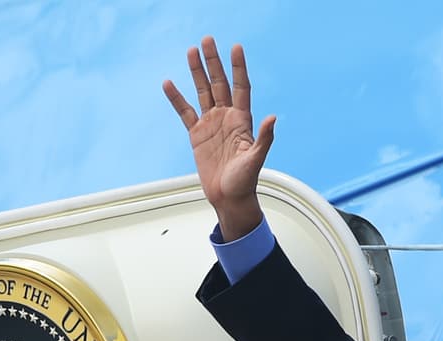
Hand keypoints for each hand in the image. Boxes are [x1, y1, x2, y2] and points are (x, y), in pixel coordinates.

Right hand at [163, 36, 275, 239]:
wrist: (229, 198)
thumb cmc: (245, 182)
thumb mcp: (256, 159)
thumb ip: (264, 138)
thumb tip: (273, 118)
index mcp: (242, 120)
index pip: (241, 87)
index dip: (238, 68)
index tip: (236, 48)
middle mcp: (227, 117)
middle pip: (219, 83)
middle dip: (214, 62)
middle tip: (207, 40)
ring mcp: (211, 124)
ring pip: (202, 92)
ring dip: (197, 72)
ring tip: (191, 51)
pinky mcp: (197, 135)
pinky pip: (185, 112)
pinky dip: (177, 99)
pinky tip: (169, 83)